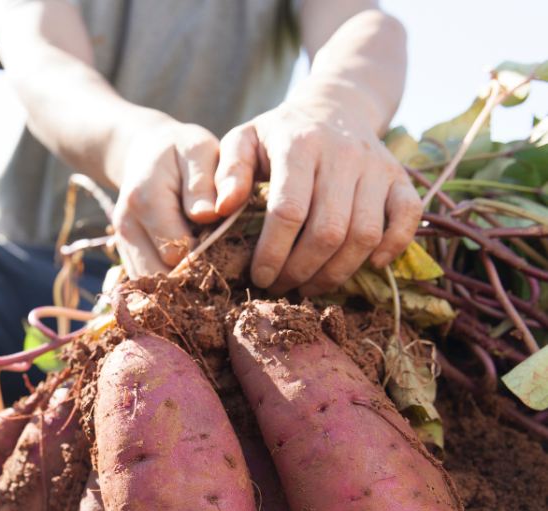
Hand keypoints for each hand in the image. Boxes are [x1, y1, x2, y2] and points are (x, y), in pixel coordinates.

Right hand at [111, 119, 221, 277]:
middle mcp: (127, 227)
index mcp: (145, 200)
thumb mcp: (198, 150)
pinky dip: (169, 285)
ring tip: (208, 271)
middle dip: (194, 276)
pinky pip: (147, 283)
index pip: (178, 250)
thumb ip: (203, 182)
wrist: (146, 152)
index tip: (230, 247)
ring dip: (181, 285)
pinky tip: (191, 271)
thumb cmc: (181, 150)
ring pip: (152, 286)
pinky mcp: (125, 254)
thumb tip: (209, 215)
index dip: (208, 254)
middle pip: (162, 274)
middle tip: (224, 264)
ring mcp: (122, 243)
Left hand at [213, 93, 421, 296]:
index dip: (273, 252)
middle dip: (301, 270)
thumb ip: (227, 172)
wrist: (335, 106)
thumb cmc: (280, 134)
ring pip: (364, 234)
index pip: (288, 211)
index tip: (259, 276)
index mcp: (300, 146)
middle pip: (328, 230)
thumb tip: (220, 209)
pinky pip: (409, 217)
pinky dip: (394, 246)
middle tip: (281, 286)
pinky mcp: (400, 178)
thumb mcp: (243, 140)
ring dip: (336, 271)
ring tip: (309, 285)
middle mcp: (343, 155)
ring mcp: (377, 167)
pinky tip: (370, 265)